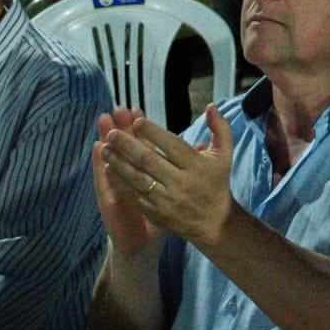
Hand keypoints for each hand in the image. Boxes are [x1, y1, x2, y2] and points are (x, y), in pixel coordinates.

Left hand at [101, 106, 240, 249]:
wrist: (214, 222)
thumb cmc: (217, 183)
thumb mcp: (225, 156)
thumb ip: (220, 129)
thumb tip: (211, 106)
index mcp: (197, 166)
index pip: (172, 145)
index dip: (153, 132)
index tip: (137, 121)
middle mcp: (181, 183)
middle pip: (150, 161)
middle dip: (128, 145)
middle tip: (112, 132)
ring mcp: (167, 200)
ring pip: (138, 179)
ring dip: (118, 163)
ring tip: (104, 148)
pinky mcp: (157, 213)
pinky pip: (134, 196)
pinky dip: (120, 183)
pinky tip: (107, 171)